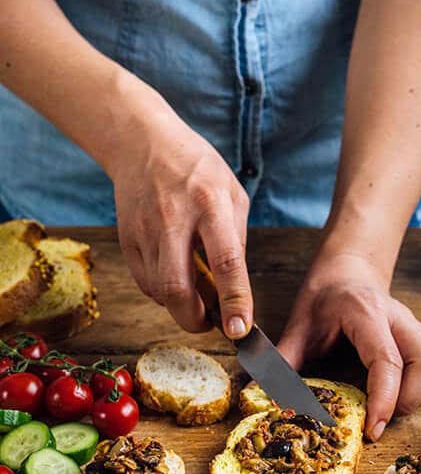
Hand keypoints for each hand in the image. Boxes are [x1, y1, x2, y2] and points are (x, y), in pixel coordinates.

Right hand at [110, 103, 251, 337]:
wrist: (142, 143)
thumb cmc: (197, 169)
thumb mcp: (232, 193)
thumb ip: (237, 239)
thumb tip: (236, 287)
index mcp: (210, 204)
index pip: (226, 261)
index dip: (235, 300)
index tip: (240, 330)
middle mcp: (174, 219)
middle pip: (178, 288)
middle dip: (195, 320)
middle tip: (210, 324)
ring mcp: (145, 230)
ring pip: (159, 291)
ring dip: (180, 307)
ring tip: (196, 296)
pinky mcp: (127, 240)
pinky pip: (145, 282)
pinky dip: (163, 292)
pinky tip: (175, 278)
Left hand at [277, 250, 420, 439]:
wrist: (350, 268)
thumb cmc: (324, 295)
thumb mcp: (299, 324)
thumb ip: (283, 359)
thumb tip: (263, 395)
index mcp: (366, 313)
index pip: (387, 360)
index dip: (383, 399)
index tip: (372, 430)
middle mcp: (399, 318)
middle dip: (408, 401)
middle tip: (378, 417)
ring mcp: (416, 326)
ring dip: (420, 393)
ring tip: (390, 404)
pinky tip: (408, 389)